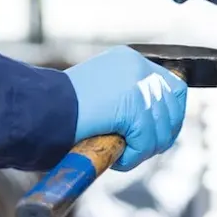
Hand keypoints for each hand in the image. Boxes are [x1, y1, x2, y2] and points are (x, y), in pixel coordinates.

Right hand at [65, 46, 187, 170]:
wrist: (42, 110)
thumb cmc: (58, 110)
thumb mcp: (99, 95)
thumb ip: (126, 101)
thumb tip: (150, 123)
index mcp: (128, 60)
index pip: (171, 84)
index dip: (170, 112)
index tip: (157, 131)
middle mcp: (137, 67)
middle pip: (174, 107)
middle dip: (160, 134)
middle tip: (138, 148)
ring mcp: (138, 87)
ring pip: (161, 130)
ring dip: (142, 149)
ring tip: (119, 152)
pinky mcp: (135, 109)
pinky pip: (146, 144)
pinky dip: (132, 157)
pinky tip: (115, 155)